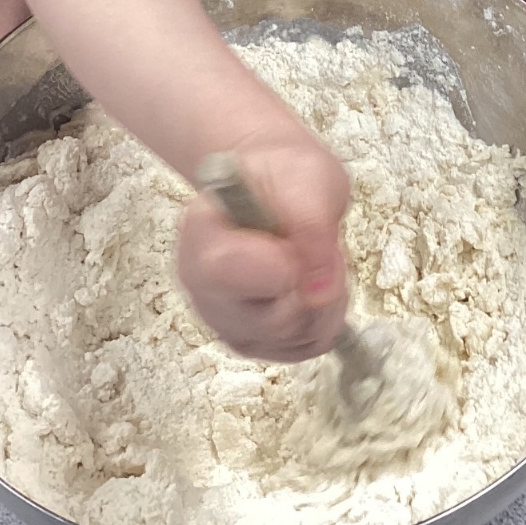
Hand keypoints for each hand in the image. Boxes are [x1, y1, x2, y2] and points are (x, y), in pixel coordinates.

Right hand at [177, 113, 350, 362]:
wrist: (279, 188)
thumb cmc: (287, 176)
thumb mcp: (308, 177)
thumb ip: (311, 225)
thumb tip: (319, 293)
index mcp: (200, 234)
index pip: (229, 272)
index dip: (282, 264)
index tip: (297, 241)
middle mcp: (201, 288)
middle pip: (271, 320)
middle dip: (313, 284)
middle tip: (320, 245)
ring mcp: (225, 321)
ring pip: (292, 340)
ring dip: (325, 301)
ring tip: (316, 260)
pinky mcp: (252, 340)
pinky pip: (303, 349)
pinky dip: (324, 320)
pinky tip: (313, 286)